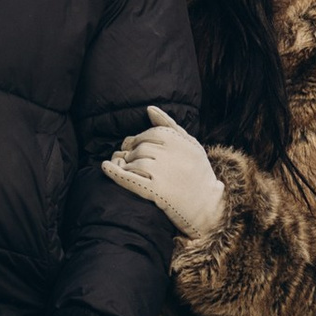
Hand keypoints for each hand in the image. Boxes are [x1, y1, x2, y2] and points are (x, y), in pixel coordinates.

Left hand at [101, 104, 224, 239]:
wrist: (209, 206)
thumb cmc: (199, 174)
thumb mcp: (191, 145)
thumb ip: (170, 125)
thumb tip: (149, 109)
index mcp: (179, 140)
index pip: (148, 134)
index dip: (141, 142)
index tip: (141, 151)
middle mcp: (170, 154)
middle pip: (139, 148)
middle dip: (134, 155)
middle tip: (138, 165)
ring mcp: (162, 173)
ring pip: (133, 162)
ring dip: (129, 167)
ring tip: (136, 174)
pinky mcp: (156, 191)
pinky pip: (129, 178)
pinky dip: (114, 173)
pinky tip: (106, 167)